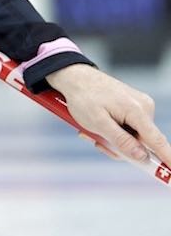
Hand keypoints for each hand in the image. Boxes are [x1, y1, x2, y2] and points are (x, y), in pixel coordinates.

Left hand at [46, 64, 170, 165]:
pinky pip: (129, 127)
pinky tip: (99, 124)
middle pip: (141, 142)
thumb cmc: (83, 98)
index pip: (156, 141)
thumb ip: (121, 140)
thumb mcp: (98, 123)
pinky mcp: (134, 106)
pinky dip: (115, 130)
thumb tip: (142, 156)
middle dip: (120, 147)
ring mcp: (141, 106)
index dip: (166, 158)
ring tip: (92, 131)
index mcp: (137, 111)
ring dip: (113, 139)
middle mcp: (145, 107)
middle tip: (97, 143)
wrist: (75, 77)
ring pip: (133, 136)